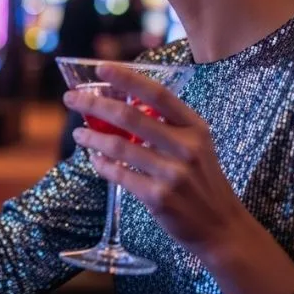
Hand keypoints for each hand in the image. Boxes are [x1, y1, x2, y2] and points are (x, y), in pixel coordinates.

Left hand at [63, 63, 248, 260]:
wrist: (223, 227)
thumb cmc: (202, 180)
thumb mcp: (197, 145)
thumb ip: (167, 126)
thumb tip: (120, 105)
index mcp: (194, 127)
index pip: (157, 94)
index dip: (127, 78)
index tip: (100, 67)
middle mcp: (186, 147)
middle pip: (129, 116)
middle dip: (94, 104)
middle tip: (71, 99)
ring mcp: (173, 173)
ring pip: (118, 146)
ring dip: (91, 137)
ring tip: (78, 133)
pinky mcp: (159, 197)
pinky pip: (119, 175)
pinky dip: (102, 165)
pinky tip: (94, 159)